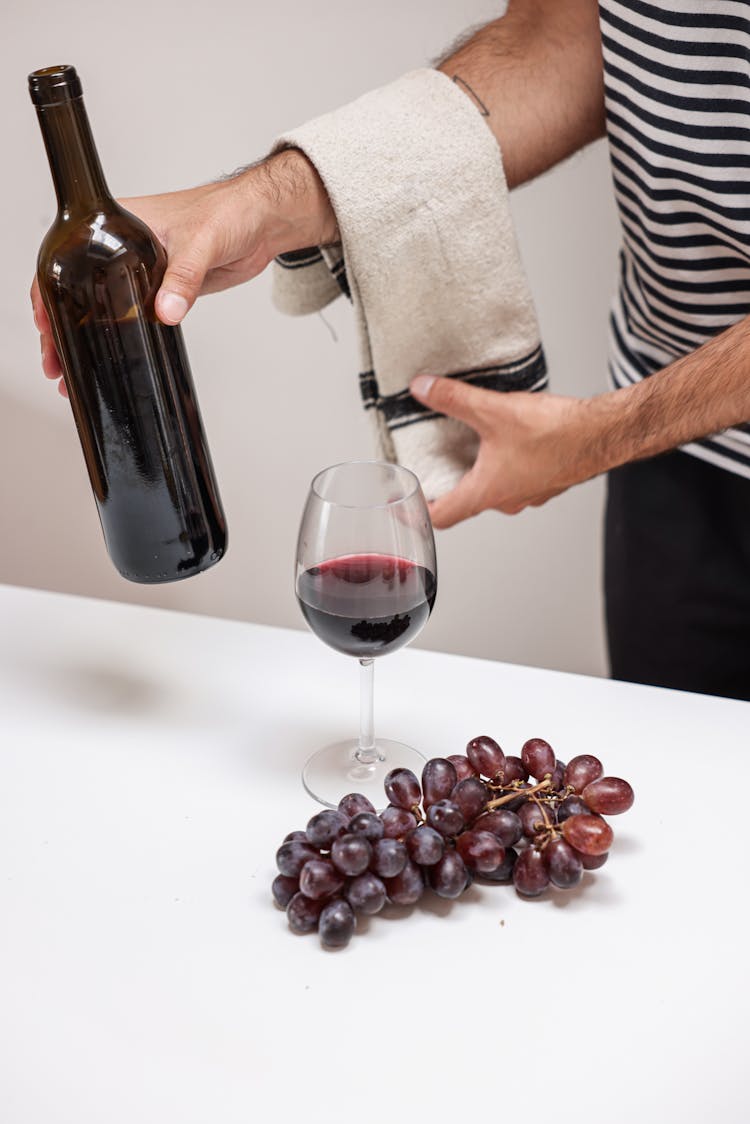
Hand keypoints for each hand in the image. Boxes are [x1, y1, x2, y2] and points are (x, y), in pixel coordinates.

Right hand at [31, 148, 336, 396]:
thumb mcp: (202, 242)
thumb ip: (184, 277)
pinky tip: (111, 356)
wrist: (262, 222)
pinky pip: (133, 316)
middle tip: (56, 361)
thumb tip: (166, 309)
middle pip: (78, 289)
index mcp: (119, 224)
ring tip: (72, 369)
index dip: (51, 291)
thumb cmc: (230, 211)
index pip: (69, 258)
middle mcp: (123, 247)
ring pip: (103, 307)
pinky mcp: (163, 290)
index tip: (47, 322)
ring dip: (88, 336)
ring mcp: (141, 271)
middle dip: (63, 326)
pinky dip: (119, 336)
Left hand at [409, 374, 593, 527]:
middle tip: (433, 466)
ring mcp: (529, 494)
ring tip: (467, 447)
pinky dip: (504, 465)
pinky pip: (516, 478)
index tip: (404, 504)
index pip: (441, 517)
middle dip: (448, 485)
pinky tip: (506, 440)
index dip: (417, 511)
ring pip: (493, 490)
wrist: (604, 435)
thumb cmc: (556, 434)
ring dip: (478, 473)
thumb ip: (453, 399)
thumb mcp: (492, 410)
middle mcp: (507, 500)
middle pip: (465, 503)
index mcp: (487, 493)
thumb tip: (423, 389)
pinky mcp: (547, 481)